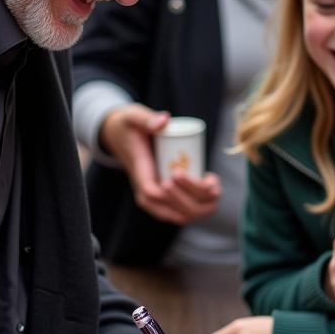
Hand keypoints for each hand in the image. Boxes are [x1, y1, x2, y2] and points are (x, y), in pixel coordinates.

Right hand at [100, 104, 220, 224]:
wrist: (120, 136)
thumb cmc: (128, 126)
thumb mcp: (133, 117)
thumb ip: (146, 118)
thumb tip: (164, 120)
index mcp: (139, 174)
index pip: (152, 193)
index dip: (172, 192)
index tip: (183, 173)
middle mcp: (146, 192)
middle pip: (170, 211)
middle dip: (193, 200)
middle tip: (208, 180)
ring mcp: (157, 197)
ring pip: (180, 215)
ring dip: (201, 205)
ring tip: (213, 182)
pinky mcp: (167, 195)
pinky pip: (185, 211)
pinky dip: (202, 205)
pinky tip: (214, 187)